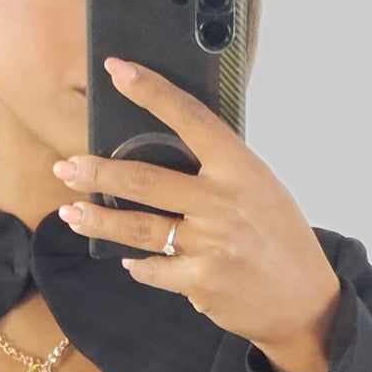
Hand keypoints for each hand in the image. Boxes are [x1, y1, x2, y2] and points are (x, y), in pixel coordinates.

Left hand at [52, 56, 342, 371]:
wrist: (305, 301)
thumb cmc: (280, 238)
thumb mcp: (260, 190)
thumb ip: (219, 172)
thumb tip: (165, 154)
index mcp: (240, 168)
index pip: (189, 118)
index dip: (151, 91)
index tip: (117, 70)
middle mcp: (223, 201)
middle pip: (144, 179)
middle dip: (97, 172)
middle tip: (67, 167)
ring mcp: (211, 244)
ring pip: (138, 227)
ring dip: (98, 219)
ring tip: (71, 213)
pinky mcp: (201, 282)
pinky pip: (153, 269)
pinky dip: (137, 265)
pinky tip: (127, 259)